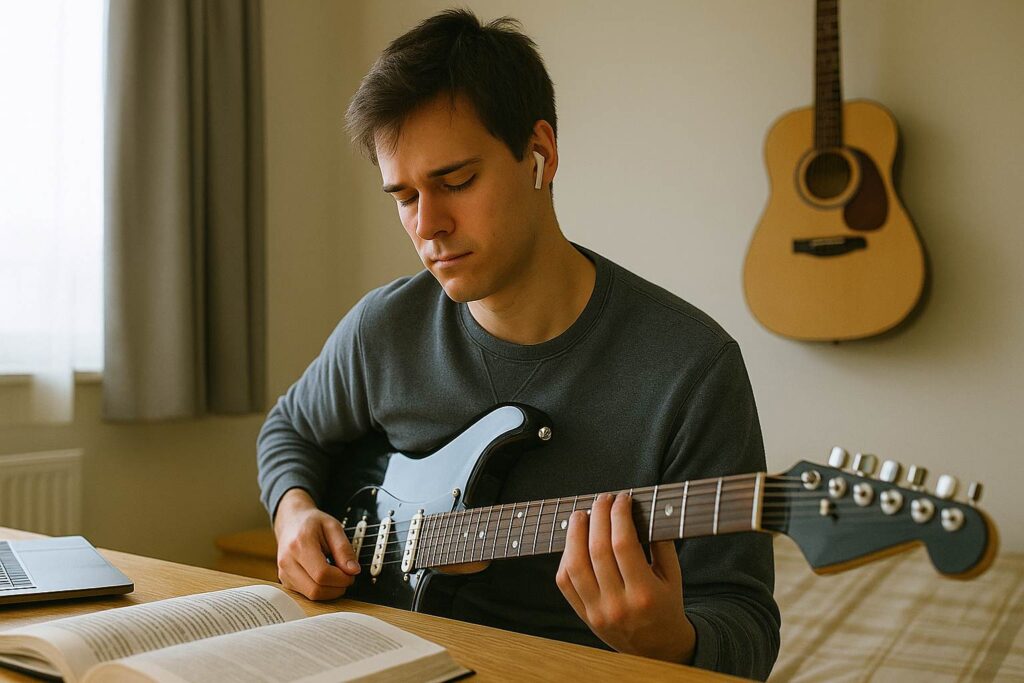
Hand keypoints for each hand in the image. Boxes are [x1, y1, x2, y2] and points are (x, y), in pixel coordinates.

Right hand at [273, 488, 360, 599]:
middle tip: (346, 577)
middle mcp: (287, 561)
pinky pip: (306, 594)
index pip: (322, 574)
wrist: (291, 521)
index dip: (341, 578)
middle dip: (336, 588)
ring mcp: (284, 573)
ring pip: (310, 595)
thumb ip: (344, 549)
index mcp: (300, 545)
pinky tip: (325, 578)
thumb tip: (353, 571)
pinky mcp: (285, 581)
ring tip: (336, 576)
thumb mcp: (333, 527)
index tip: (351, 573)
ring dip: (329, 591)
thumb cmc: (312, 523)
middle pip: (315, 589)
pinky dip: (320, 590)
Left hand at [556, 492, 696, 662]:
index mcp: (644, 594)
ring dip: (574, 533)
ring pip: (575, 564)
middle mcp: (618, 604)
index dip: (619, 515)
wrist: (657, 648)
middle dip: (598, 516)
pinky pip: (565, 581)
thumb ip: (660, 543)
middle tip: (602, 500)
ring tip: (581, 514)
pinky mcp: (584, 615)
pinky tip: (574, 541)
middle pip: (597, 550)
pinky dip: (566, 557)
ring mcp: (597, 611)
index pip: (624, 544)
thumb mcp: (673, 576)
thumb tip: (641, 509)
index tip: (622, 499)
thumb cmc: (666, 606)